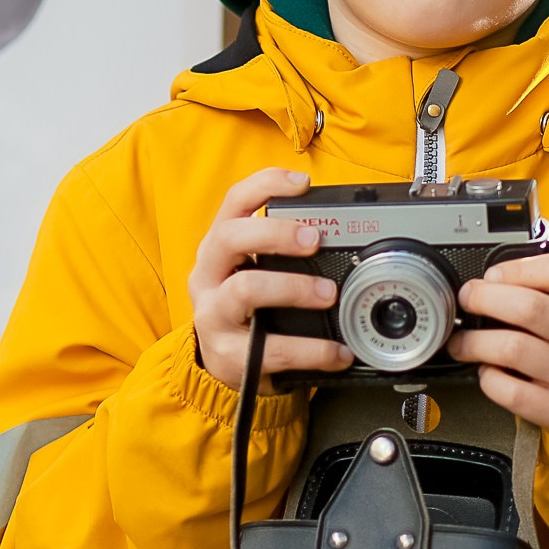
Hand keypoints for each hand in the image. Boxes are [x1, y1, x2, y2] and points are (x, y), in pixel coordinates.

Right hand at [188, 168, 354, 389]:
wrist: (224, 365)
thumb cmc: (246, 309)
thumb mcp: (253, 271)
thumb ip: (282, 251)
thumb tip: (340, 231)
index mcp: (218, 249)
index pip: (233, 203)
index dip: (266, 185)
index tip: (302, 184)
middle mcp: (207, 277)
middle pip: (230, 238)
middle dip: (276, 233)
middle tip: (314, 239)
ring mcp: (213, 316)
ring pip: (245, 290)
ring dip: (293, 287)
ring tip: (328, 294)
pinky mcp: (228, 356)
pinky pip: (271, 349)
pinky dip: (311, 349)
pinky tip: (337, 351)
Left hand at [451, 254, 548, 433]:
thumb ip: (548, 285)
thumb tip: (491, 280)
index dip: (517, 268)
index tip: (492, 275)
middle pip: (530, 308)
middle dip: (484, 299)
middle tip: (467, 300)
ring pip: (513, 349)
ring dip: (474, 342)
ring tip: (462, 341)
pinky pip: (510, 391)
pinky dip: (488, 378)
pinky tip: (488, 370)